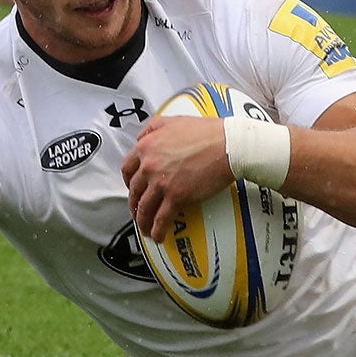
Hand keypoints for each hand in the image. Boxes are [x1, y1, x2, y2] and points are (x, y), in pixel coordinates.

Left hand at [122, 114, 233, 240]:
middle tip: (138, 210)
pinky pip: (161, 219)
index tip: (132, 188)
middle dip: (134, 204)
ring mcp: (161, 183)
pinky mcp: (176, 197)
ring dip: (143, 221)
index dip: (127, 182)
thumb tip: (142, 136)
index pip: (127, 169)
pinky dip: (157, 230)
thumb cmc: (207, 132)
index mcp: (147, 146)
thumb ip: (154, 127)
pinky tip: (158, 236)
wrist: (228, 145)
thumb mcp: (174, 120)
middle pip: (134, 191)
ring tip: (146, 228)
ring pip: (144, 208)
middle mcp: (149, 165)